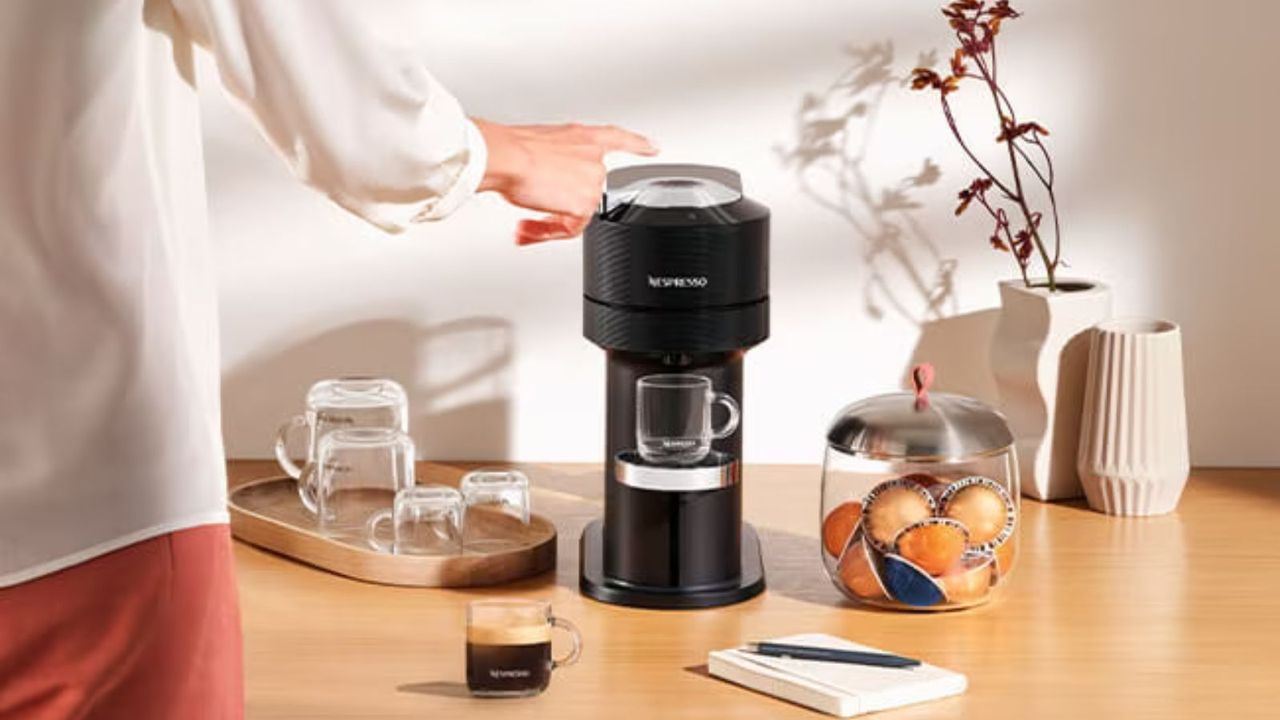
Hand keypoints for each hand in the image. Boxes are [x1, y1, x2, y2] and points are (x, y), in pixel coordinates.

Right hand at [472, 119, 657, 244]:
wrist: (506, 158)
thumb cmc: (512, 149)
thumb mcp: (538, 146)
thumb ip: (551, 162)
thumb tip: (543, 180)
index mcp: (583, 138)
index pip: (618, 138)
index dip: (638, 144)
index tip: (654, 147)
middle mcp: (592, 158)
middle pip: (585, 193)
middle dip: (557, 208)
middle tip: (531, 217)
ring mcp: (591, 182)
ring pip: (576, 214)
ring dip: (547, 224)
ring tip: (524, 225)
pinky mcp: (585, 204)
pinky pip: (569, 229)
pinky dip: (546, 233)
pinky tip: (528, 229)